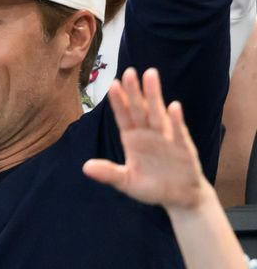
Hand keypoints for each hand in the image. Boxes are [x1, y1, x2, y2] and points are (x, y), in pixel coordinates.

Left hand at [82, 67, 207, 209]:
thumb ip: (108, 173)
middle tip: (129, 72)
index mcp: (132, 139)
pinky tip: (173, 107)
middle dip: (134, 91)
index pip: (123, 116)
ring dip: (154, 96)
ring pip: (158, 113)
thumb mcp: (126, 182)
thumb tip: (85, 167)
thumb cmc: (151, 186)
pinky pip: (178, 132)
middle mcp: (148, 134)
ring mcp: (166, 138)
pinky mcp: (183, 147)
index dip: (119, 102)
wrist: (179, 197)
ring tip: (150, 76)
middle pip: (140, 109)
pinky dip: (176, 120)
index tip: (112, 85)